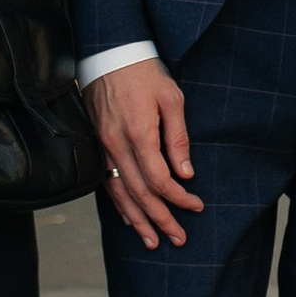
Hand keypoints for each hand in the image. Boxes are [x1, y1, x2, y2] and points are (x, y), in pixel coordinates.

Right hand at [88, 57, 202, 244]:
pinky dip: (119, 205)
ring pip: (120, 195)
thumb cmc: (145, 74)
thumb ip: (178, 137)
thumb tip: (186, 173)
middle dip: (161, 220)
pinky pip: (107, 183)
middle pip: (140, 195)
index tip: (197, 206)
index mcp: (139, 134)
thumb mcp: (171, 98)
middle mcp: (117, 146)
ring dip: (138, 221)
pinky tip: (129, 219)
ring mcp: (104, 148)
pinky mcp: (98, 146)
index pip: (160, 180)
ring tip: (153, 242)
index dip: (179, 198)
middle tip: (179, 239)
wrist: (110, 54)